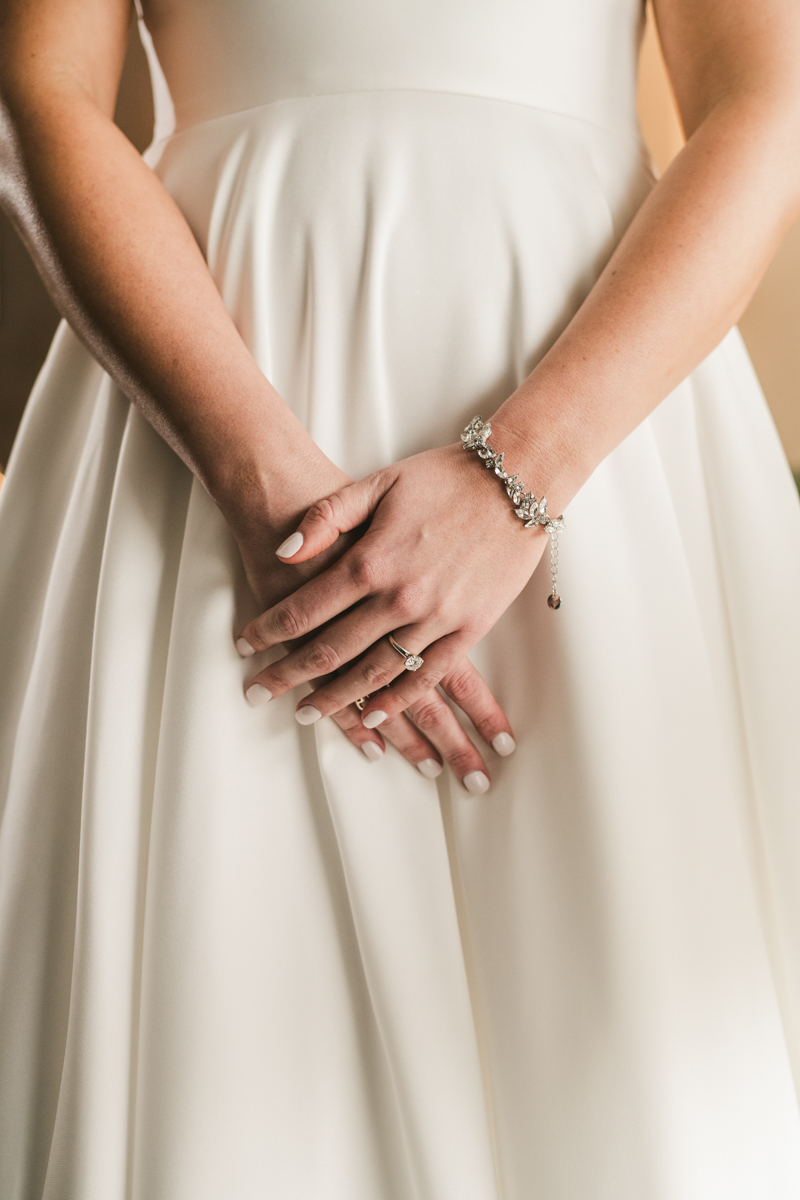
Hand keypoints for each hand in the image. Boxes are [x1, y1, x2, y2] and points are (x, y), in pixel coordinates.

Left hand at [236, 434, 550, 778]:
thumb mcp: (377, 483)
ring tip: (305, 713)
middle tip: (257, 693)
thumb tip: (283, 551)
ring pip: (373, 673)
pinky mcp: (469, 629)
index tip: (244, 646)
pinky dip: (396, 701)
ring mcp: (435, 618)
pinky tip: (373, 716)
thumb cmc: (444, 476)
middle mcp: (397, 598)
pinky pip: (426, 676)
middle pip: (329, 651)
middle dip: (287, 675)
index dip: (268, 631)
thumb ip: (326, 517)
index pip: (303, 610)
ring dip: (335, 699)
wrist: (516, 480)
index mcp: (369, 561)